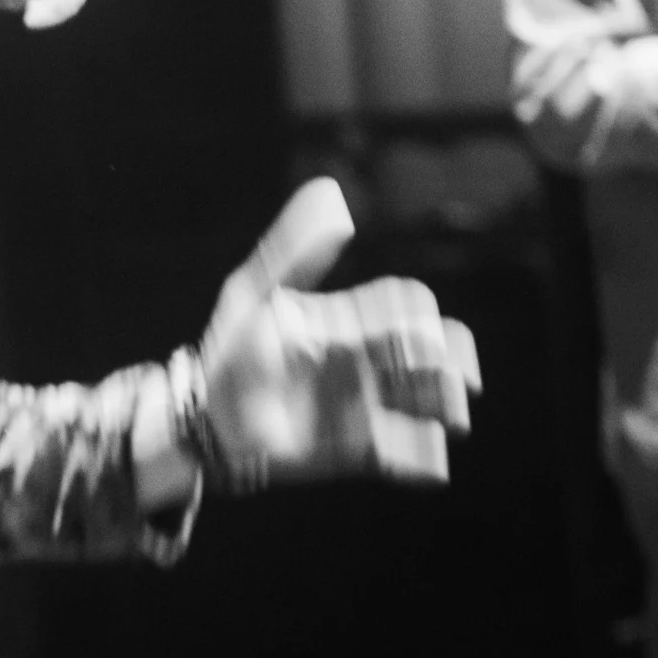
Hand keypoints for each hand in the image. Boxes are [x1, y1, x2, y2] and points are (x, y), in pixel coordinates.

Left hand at [196, 178, 481, 488]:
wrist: (204, 418)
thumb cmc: (229, 350)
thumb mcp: (255, 294)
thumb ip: (294, 250)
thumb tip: (334, 195)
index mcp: (345, 319)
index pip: (407, 303)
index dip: (421, 312)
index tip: (414, 328)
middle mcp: (363, 359)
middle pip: (434, 350)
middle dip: (452, 360)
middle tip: (451, 378)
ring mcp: (363, 403)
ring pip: (430, 400)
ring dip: (448, 407)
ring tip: (449, 419)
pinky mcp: (357, 448)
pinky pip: (405, 455)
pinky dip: (425, 459)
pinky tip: (429, 462)